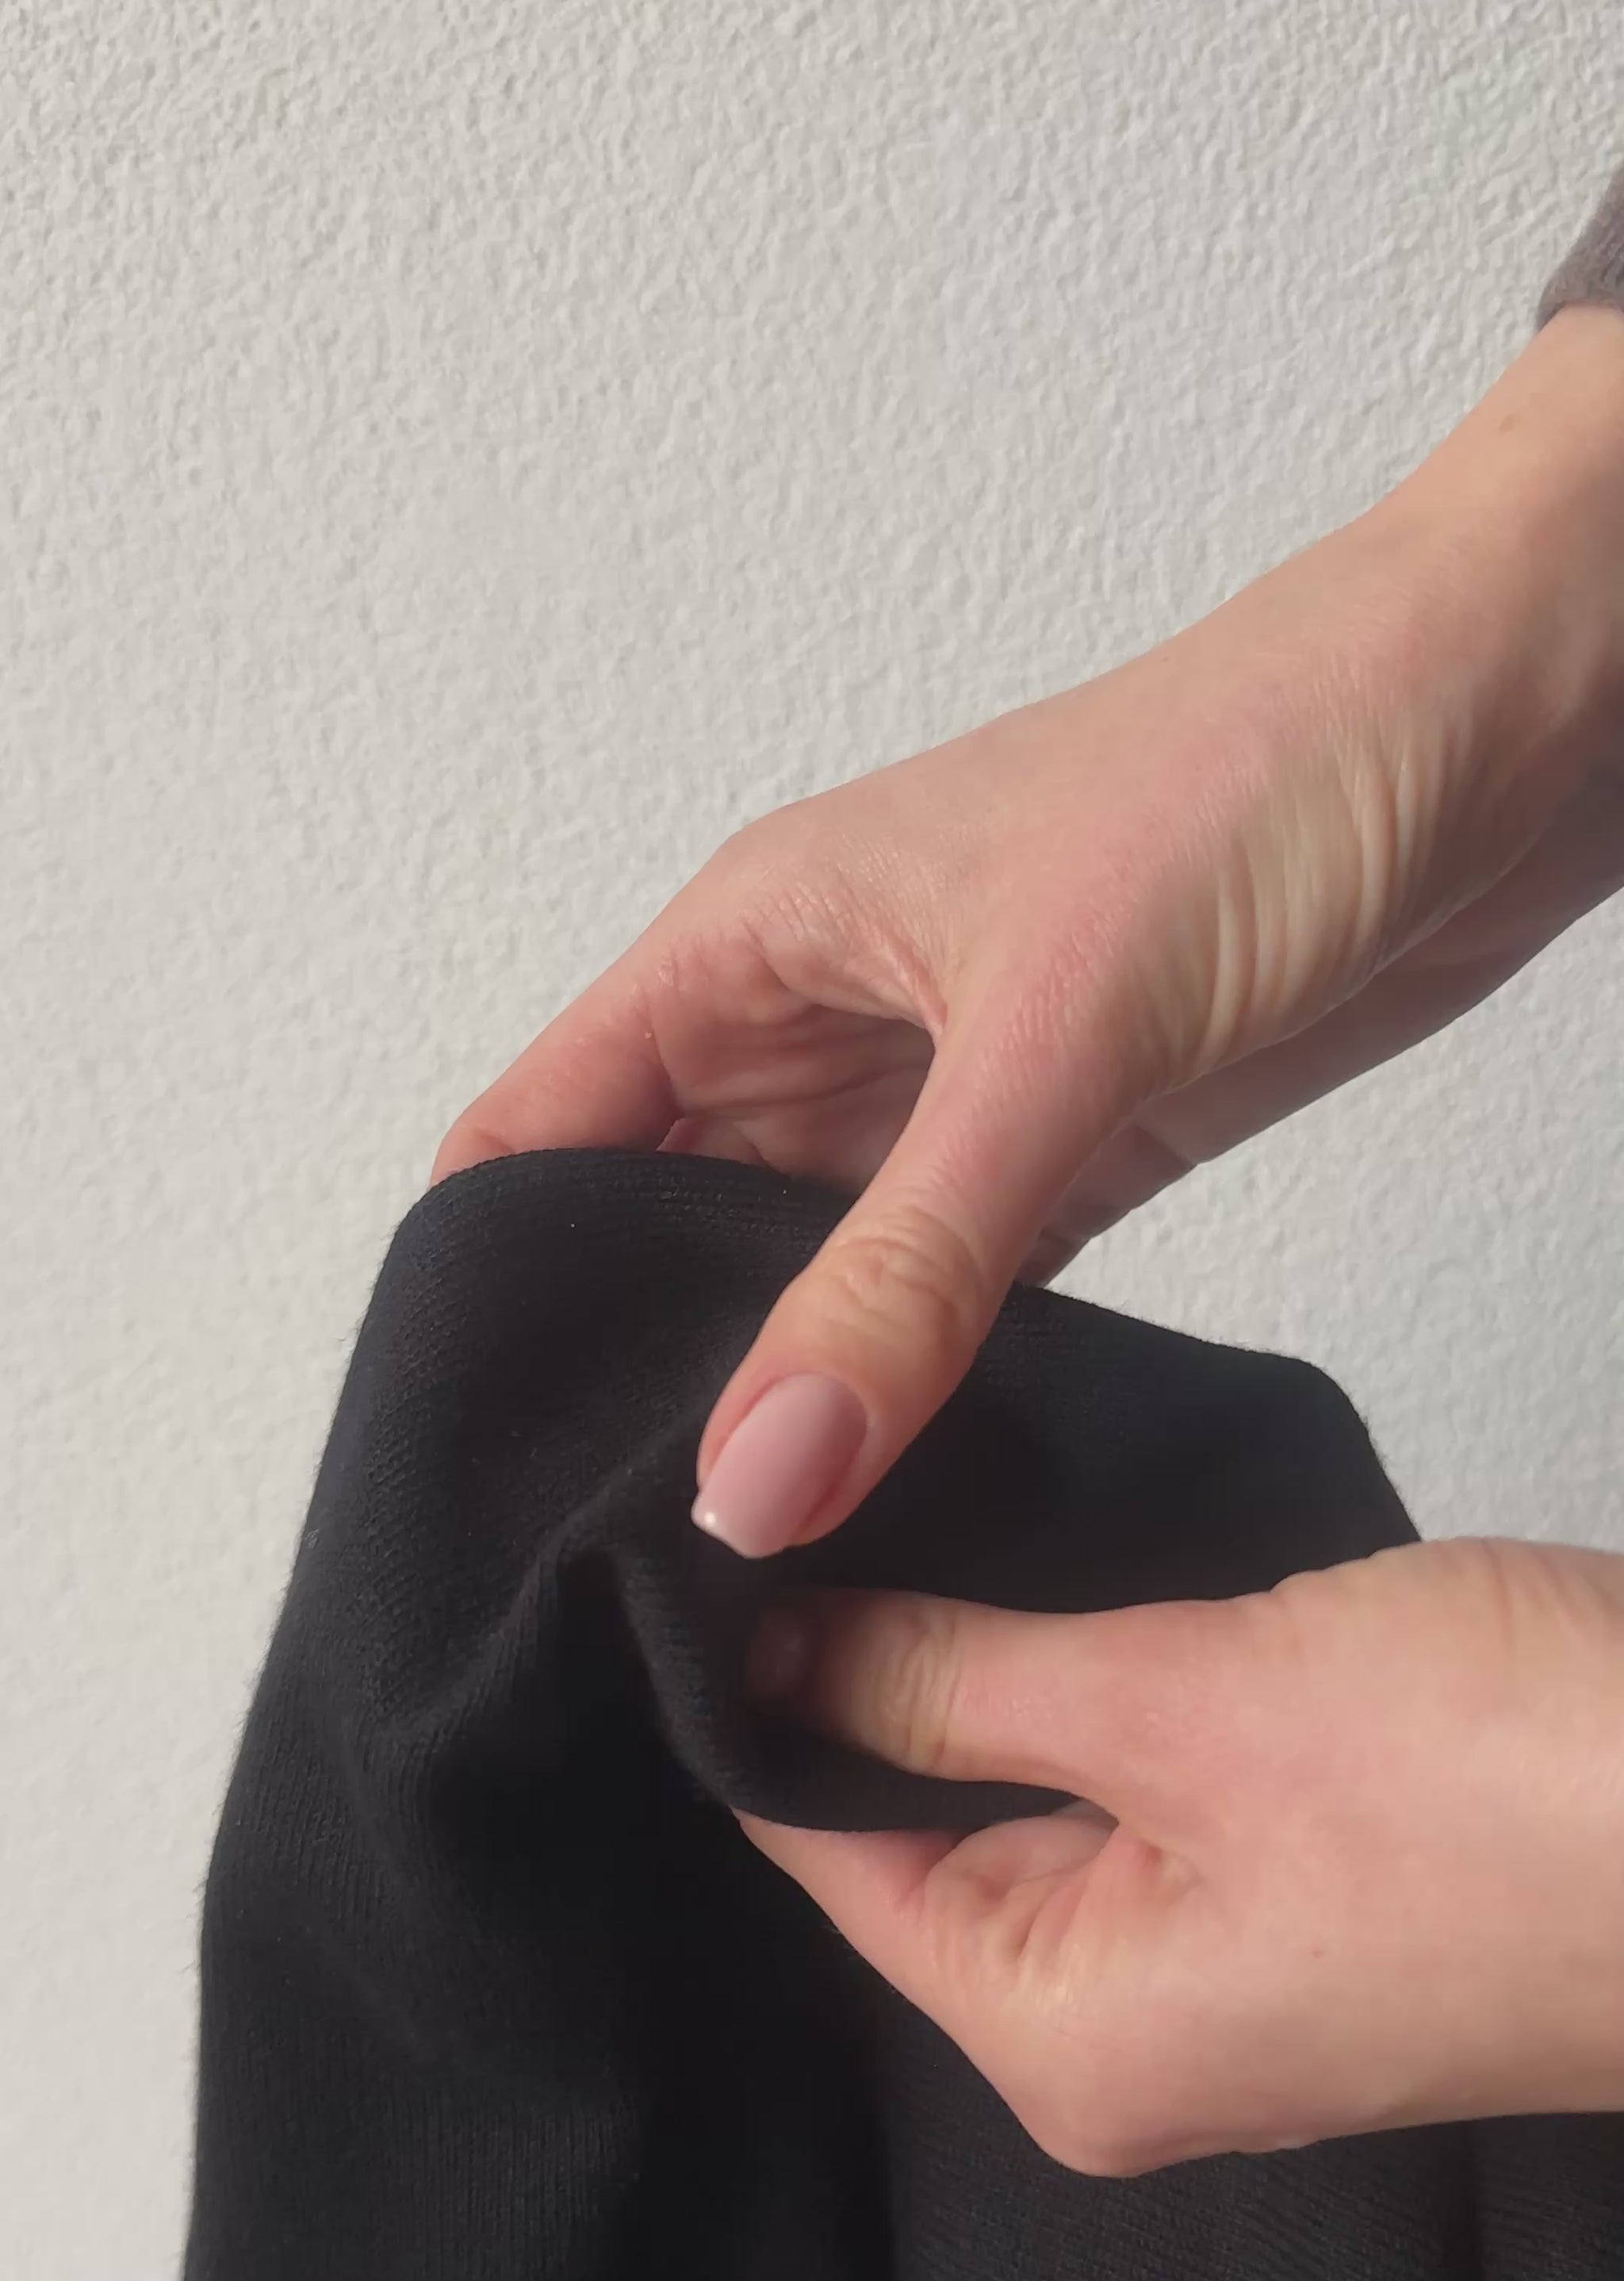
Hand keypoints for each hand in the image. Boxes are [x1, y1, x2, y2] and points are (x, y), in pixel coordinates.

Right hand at [437, 309, 1623, 1558]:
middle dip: (639, 1375)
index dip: (494, 1285)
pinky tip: (903, 1486)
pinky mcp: (1067, 1151)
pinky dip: (921, 1383)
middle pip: (658, 1228)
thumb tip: (753, 1474)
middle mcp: (821, 1023)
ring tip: (754, 1557)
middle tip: (627, 1557)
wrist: (1500, 722)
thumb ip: (902, 1271)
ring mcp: (944, 1094)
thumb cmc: (1265, 771)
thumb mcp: (1051, 1036)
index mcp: (752, 943)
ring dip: (786, 1394)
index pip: (538, 1132)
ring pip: (805, 1277)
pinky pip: (948, 1294)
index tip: (490, 1457)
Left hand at [737, 1540, 1623, 2170]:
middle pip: (930, 1837)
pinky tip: (1091, 1571)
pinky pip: (1161, 1794)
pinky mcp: (1325, 1898)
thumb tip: (767, 1648)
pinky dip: (1123, 1690)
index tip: (718, 1546)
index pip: (830, 1861)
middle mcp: (1134, 2043)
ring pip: (1050, 1799)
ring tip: (949, 1501)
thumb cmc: (1517, 1789)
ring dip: (1014, 1667)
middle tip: (835, 1491)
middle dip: (891, 1673)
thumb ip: (954, 1679)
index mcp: (1066, 2039)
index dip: (762, 1699)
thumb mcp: (1186, 1701)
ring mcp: (1238, 1976)